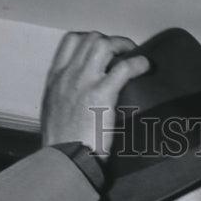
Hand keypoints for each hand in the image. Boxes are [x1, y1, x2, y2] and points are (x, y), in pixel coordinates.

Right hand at [40, 31, 149, 157]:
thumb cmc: (61, 147)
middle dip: (110, 41)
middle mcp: (68, 75)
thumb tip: (78, 102)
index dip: (90, 41)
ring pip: (103, 44)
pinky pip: (123, 67)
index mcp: (55, 80)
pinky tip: (146, 67)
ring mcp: (84, 82)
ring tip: (134, 55)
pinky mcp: (101, 95)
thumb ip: (65, 101)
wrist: (63, 161)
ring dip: (122, 45)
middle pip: (90, 39)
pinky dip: (138, 63)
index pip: (70, 42)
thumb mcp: (54, 116)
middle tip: (123, 53)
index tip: (102, 51)